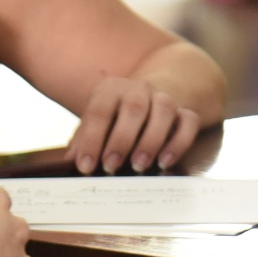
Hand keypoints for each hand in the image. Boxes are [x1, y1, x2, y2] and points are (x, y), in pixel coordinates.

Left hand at [67, 77, 200, 175]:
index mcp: (110, 90)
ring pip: (164, 111)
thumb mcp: (94, 125)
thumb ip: (82, 142)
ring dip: (151, 140)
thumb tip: (69, 164)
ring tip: (138, 165)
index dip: (91, 139)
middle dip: (121, 140)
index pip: (99, 111)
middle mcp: (138, 89)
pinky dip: (179, 143)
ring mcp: (164, 98)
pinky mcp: (185, 111)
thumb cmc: (112, 118)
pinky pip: (189, 122)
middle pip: (133, 108)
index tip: (85, 166)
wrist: (147, 97)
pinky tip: (165, 162)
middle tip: (110, 167)